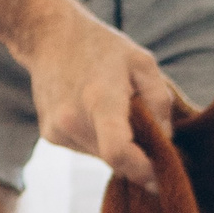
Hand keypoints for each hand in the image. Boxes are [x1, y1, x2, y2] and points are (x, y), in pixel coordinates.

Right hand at [13, 0, 174, 189]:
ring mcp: (58, 130)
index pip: (117, 151)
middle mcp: (73, 119)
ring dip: (116, 144)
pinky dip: (98, 139)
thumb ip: (159, 101)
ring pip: (100, 156)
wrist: (48, 36)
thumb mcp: (142, 62)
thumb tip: (165, 139)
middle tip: (147, 131)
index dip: (141, 170)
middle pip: (114, 159)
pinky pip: (86, 149)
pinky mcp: (50, 135)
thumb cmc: (101, 47)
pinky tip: (94, 110)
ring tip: (114, 110)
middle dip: (136, 155)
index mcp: (99, 99)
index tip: (159, 176)